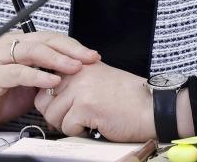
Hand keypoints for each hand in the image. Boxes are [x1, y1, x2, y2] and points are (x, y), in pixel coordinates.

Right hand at [0, 32, 100, 131]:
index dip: (73, 45)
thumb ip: (45, 75)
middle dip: (71, 49)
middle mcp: (9, 45)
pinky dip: (37, 75)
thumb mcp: (27, 84)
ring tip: (76, 66)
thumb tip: (75, 76)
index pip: (51, 38)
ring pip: (32, 51)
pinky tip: (52, 79)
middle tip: (90, 58)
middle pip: (45, 40)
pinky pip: (18, 72)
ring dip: (57, 58)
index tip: (92, 55)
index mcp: (18, 44)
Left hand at [34, 61, 154, 142]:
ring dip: (68, 125)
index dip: (51, 100)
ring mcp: (79, 89)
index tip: (63, 107)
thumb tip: (49, 98)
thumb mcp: (97, 78)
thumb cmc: (128, 98)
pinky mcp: (85, 107)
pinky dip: (80, 132)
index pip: (45, 81)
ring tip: (88, 121)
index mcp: (77, 64)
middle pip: (44, 101)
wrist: (152, 107)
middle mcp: (76, 73)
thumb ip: (74, 82)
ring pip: (52, 116)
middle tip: (75, 119)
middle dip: (56, 115)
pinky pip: (67, 127)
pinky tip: (96, 125)